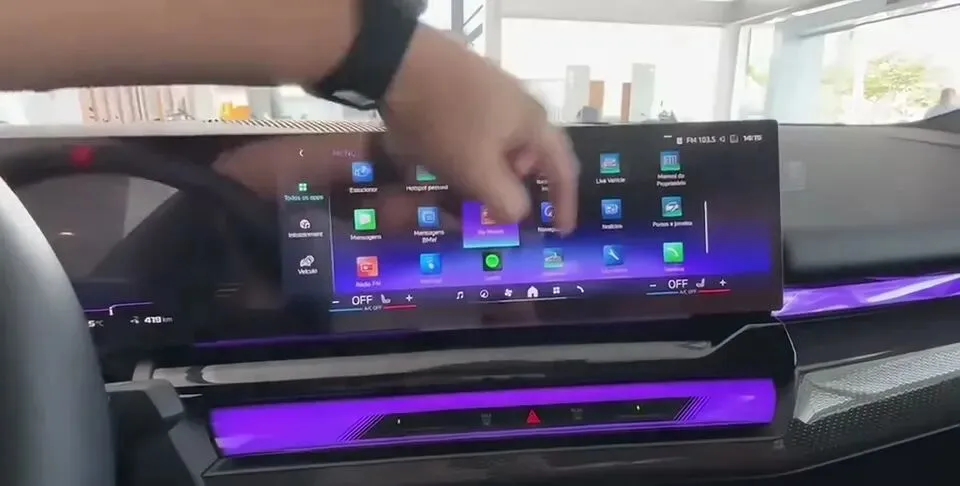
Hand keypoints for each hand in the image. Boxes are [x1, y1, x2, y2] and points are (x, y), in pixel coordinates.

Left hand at [380, 27, 579, 232]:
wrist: (400, 62)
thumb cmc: (447, 122)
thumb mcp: (478, 171)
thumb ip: (505, 200)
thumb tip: (517, 214)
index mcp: (534, 125)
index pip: (563, 170)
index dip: (564, 203)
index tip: (560, 229)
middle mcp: (521, 105)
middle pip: (530, 154)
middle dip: (516, 185)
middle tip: (498, 206)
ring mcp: (493, 92)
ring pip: (500, 143)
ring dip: (488, 170)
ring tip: (465, 186)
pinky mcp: (465, 87)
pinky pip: (476, 130)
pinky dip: (468, 153)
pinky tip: (443, 161)